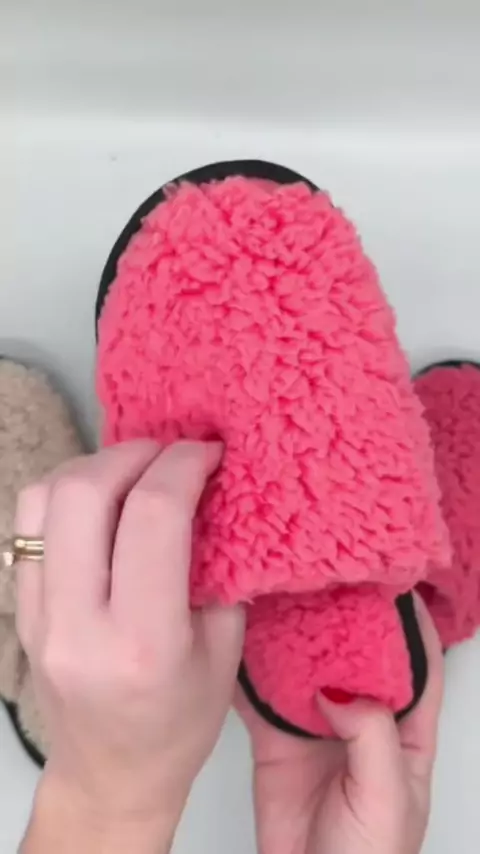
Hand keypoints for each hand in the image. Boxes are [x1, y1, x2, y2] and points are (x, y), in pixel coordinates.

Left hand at [17, 440, 243, 852]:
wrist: (109, 775)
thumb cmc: (181, 722)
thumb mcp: (224, 649)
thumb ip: (219, 566)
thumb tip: (212, 490)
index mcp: (143, 641)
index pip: (152, 517)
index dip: (184, 465)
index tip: (209, 453)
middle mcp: (77, 624)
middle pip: (85, 493)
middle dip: (135, 453)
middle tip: (171, 454)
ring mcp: (36, 616)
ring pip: (44, 497)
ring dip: (95, 466)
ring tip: (133, 472)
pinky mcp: (19, 608)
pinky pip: (29, 523)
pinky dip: (68, 493)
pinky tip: (102, 501)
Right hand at [238, 595, 442, 853]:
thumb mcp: (386, 799)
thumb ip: (372, 738)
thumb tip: (341, 688)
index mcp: (407, 733)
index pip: (420, 666)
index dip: (412, 623)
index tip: (395, 579)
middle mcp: (363, 719)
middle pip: (357, 654)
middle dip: (345, 616)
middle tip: (326, 574)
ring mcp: (318, 725)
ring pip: (308, 666)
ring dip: (296, 635)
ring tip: (282, 594)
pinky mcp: (277, 738)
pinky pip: (263, 695)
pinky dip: (250, 669)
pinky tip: (241, 640)